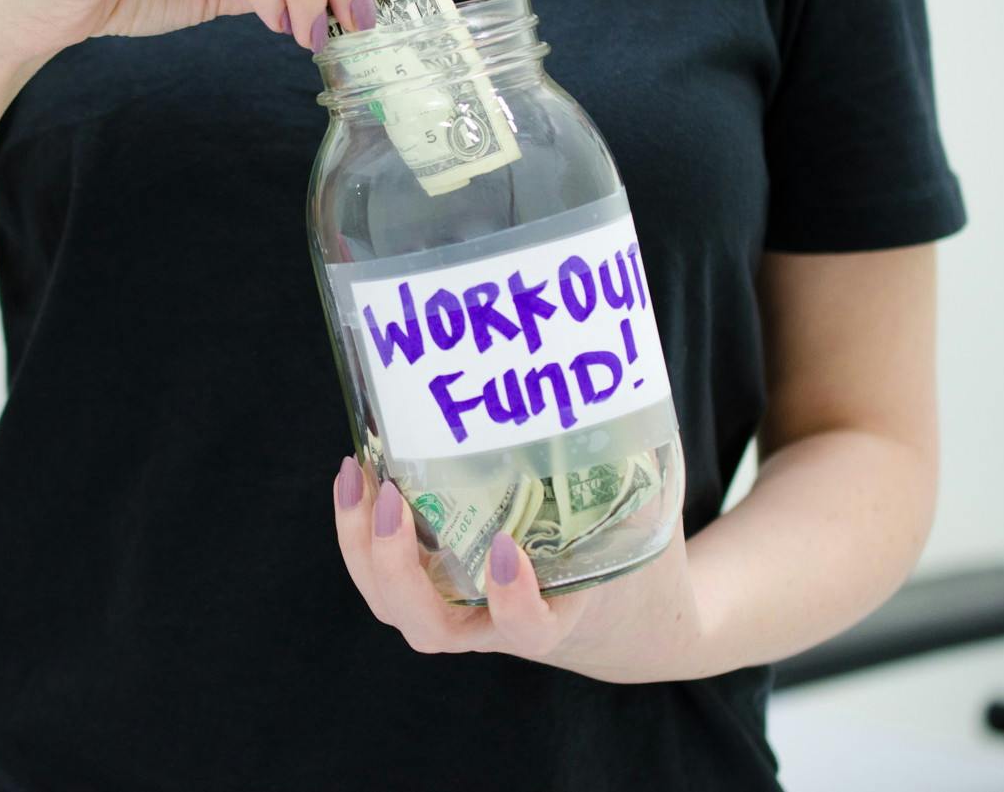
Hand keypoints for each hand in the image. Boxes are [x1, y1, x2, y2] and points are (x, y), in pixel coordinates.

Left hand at [331, 454, 712, 681]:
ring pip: (393, 604)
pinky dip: (360, 530)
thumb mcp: (646, 518)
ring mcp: (458, 612)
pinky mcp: (435, 589)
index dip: (512, 598)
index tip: (504, 547)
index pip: (527, 628)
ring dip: (362, 547)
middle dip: (397, 568)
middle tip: (389, 503)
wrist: (620, 619)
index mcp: (556, 620)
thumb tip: (620, 375)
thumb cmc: (632, 560)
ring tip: (356, 477)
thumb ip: (636, 465)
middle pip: (430, 627)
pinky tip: (358, 470)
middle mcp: (494, 626)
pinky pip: (384, 575)